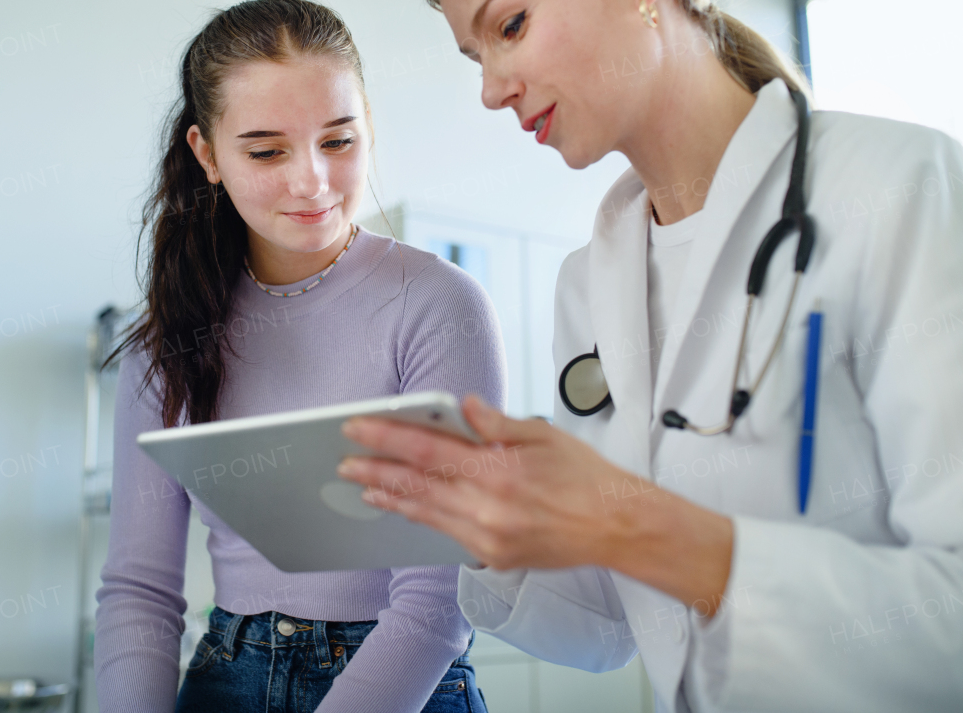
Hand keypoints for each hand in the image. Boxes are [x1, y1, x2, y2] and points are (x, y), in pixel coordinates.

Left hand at [338, 395, 732, 608]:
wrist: (618, 527)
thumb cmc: (585, 476)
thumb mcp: (543, 434)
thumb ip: (496, 421)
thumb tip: (462, 405)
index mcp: (499, 469)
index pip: (426, 448)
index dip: (386, 436)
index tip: (356, 426)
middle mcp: (488, 506)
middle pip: (416, 484)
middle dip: (375, 469)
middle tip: (344, 461)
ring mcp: (489, 537)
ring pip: (425, 513)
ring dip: (391, 498)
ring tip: (364, 486)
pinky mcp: (493, 557)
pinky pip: (446, 534)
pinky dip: (422, 517)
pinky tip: (405, 507)